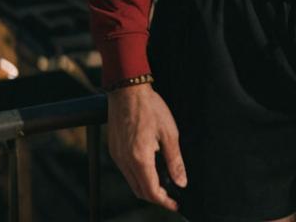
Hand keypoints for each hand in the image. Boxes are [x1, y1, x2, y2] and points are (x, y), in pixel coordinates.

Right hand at [106, 83, 186, 209]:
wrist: (128, 90)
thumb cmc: (150, 107)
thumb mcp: (169, 133)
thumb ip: (175, 160)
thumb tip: (181, 182)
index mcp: (140, 158)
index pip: (151, 191)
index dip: (164, 202)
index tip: (175, 204)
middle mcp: (125, 161)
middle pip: (140, 191)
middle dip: (155, 197)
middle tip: (170, 196)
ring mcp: (117, 156)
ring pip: (131, 182)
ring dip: (146, 186)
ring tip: (162, 182)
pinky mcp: (114, 149)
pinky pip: (125, 171)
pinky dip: (137, 175)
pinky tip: (148, 166)